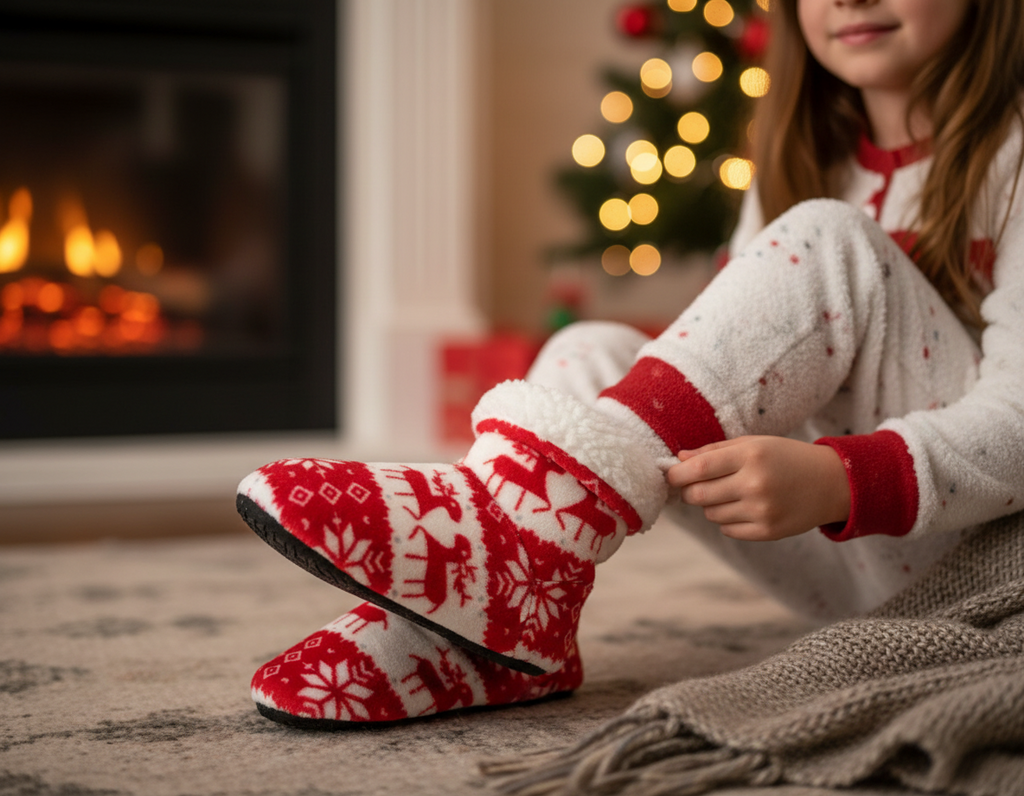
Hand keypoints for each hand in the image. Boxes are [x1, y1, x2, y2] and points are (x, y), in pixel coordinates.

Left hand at [666, 436, 850, 541]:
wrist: (831, 483)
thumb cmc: (786, 457)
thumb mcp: (753, 444)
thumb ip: (714, 451)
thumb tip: (679, 459)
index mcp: (751, 456)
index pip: (698, 469)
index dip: (676, 474)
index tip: (670, 474)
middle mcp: (755, 484)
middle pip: (698, 495)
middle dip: (689, 491)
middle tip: (695, 485)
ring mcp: (762, 511)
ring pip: (710, 514)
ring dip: (711, 505)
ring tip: (731, 493)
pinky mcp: (767, 532)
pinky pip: (727, 529)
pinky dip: (727, 520)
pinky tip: (743, 507)